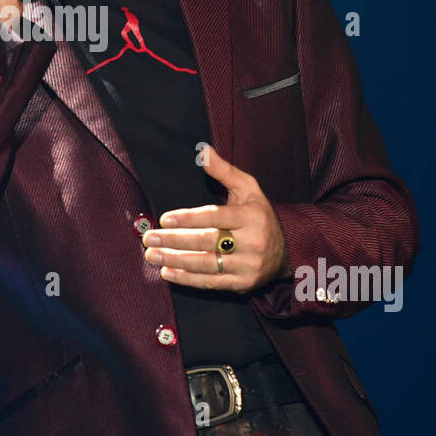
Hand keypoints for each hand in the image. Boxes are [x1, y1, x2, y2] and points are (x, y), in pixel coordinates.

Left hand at [142, 144, 288, 292]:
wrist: (286, 252)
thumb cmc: (259, 215)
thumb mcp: (248, 189)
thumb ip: (224, 171)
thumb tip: (203, 151)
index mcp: (252, 216)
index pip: (215, 217)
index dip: (188, 218)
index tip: (164, 219)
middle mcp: (252, 241)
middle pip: (207, 241)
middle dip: (174, 240)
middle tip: (149, 238)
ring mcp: (248, 265)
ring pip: (206, 264)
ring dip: (175, 260)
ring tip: (152, 255)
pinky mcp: (243, 284)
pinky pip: (211, 282)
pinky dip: (187, 279)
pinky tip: (167, 272)